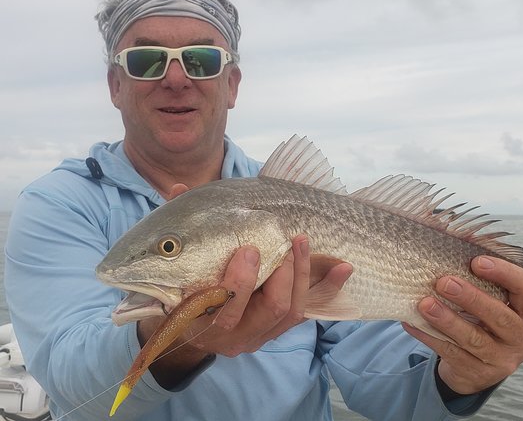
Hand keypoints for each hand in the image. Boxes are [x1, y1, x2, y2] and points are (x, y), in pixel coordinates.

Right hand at [138, 234, 351, 387]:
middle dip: (282, 274)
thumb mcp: (174, 263)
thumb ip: (175, 228)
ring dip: (303, 275)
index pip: (225, 309)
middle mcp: (232, 337)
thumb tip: (179, 189)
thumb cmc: (180, 287)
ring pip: (291, 312)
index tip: (249, 249)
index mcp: (200, 321)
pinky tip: (343, 267)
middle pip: (269, 310)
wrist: (184, 327)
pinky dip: (327, 289)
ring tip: (303, 241)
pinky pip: (307, 313)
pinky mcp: (276, 331)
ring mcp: (257, 336)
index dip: (240, 282)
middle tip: (286, 239)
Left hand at [403, 256, 522, 394]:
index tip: (476, 261)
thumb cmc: (485, 321)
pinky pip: (450, 353)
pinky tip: (412, 323)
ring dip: (447, 320)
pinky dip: (429, 336)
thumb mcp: (496, 303)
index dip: (504, 273)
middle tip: (444, 282)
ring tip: (425, 304)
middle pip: (499, 316)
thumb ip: (484, 282)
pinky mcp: (478, 374)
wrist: (479, 367)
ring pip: (473, 339)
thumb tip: (448, 250)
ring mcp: (502, 360)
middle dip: (470, 298)